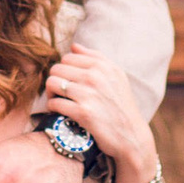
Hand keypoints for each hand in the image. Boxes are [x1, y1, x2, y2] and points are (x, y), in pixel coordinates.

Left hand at [44, 48, 157, 182]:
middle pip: (56, 69)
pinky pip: (54, 103)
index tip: (68, 82)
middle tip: (60, 94)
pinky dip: (53, 109)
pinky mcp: (82, 112)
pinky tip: (60, 113)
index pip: (68, 57)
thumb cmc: (121, 106)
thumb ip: (96, 58)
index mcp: (103, 65)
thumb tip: (74, 46)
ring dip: (51, 95)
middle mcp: (96, 76)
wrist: (131, 136)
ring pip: (52, 83)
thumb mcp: (116, 77)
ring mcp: (89, 94)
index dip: (64, 69)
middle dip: (55, 81)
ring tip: (59, 102)